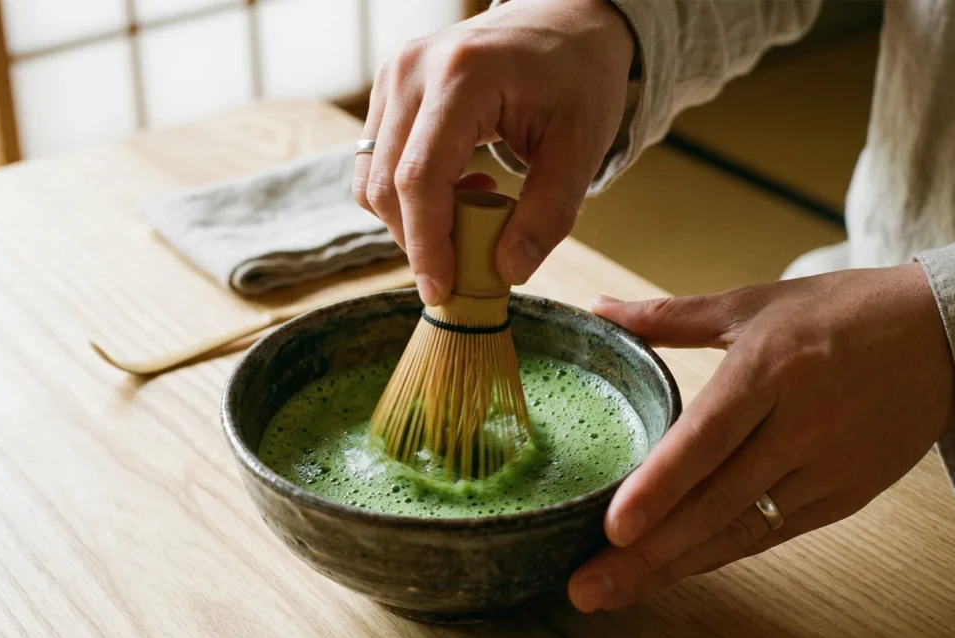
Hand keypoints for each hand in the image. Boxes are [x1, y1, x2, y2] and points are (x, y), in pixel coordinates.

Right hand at [352, 0, 633, 304]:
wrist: (565, 20)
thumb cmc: (578, 76)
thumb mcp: (582, 145)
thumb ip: (549, 213)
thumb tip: (506, 272)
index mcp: (463, 76)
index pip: (419, 178)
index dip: (426, 245)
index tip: (442, 292)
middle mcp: (412, 71)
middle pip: (386, 185)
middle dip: (419, 242)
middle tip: (468, 267)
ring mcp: (393, 77)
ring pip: (372, 179)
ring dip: (412, 220)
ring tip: (474, 211)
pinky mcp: (388, 90)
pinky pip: (377, 163)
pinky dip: (409, 195)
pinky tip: (459, 187)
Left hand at [569, 263, 954, 611]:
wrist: (944, 337)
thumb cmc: (840, 313)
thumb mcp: (752, 303)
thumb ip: (668, 316)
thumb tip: (597, 308)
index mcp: (771, 368)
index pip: (708, 437)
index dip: (661, 486)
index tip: (612, 527)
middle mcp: (800, 425)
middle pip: (717, 501)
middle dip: (648, 552)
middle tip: (586, 586)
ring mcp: (826, 468)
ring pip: (741, 529)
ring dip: (674, 566)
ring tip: (615, 592)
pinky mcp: (844, 497)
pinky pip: (771, 535)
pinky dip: (719, 556)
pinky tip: (673, 573)